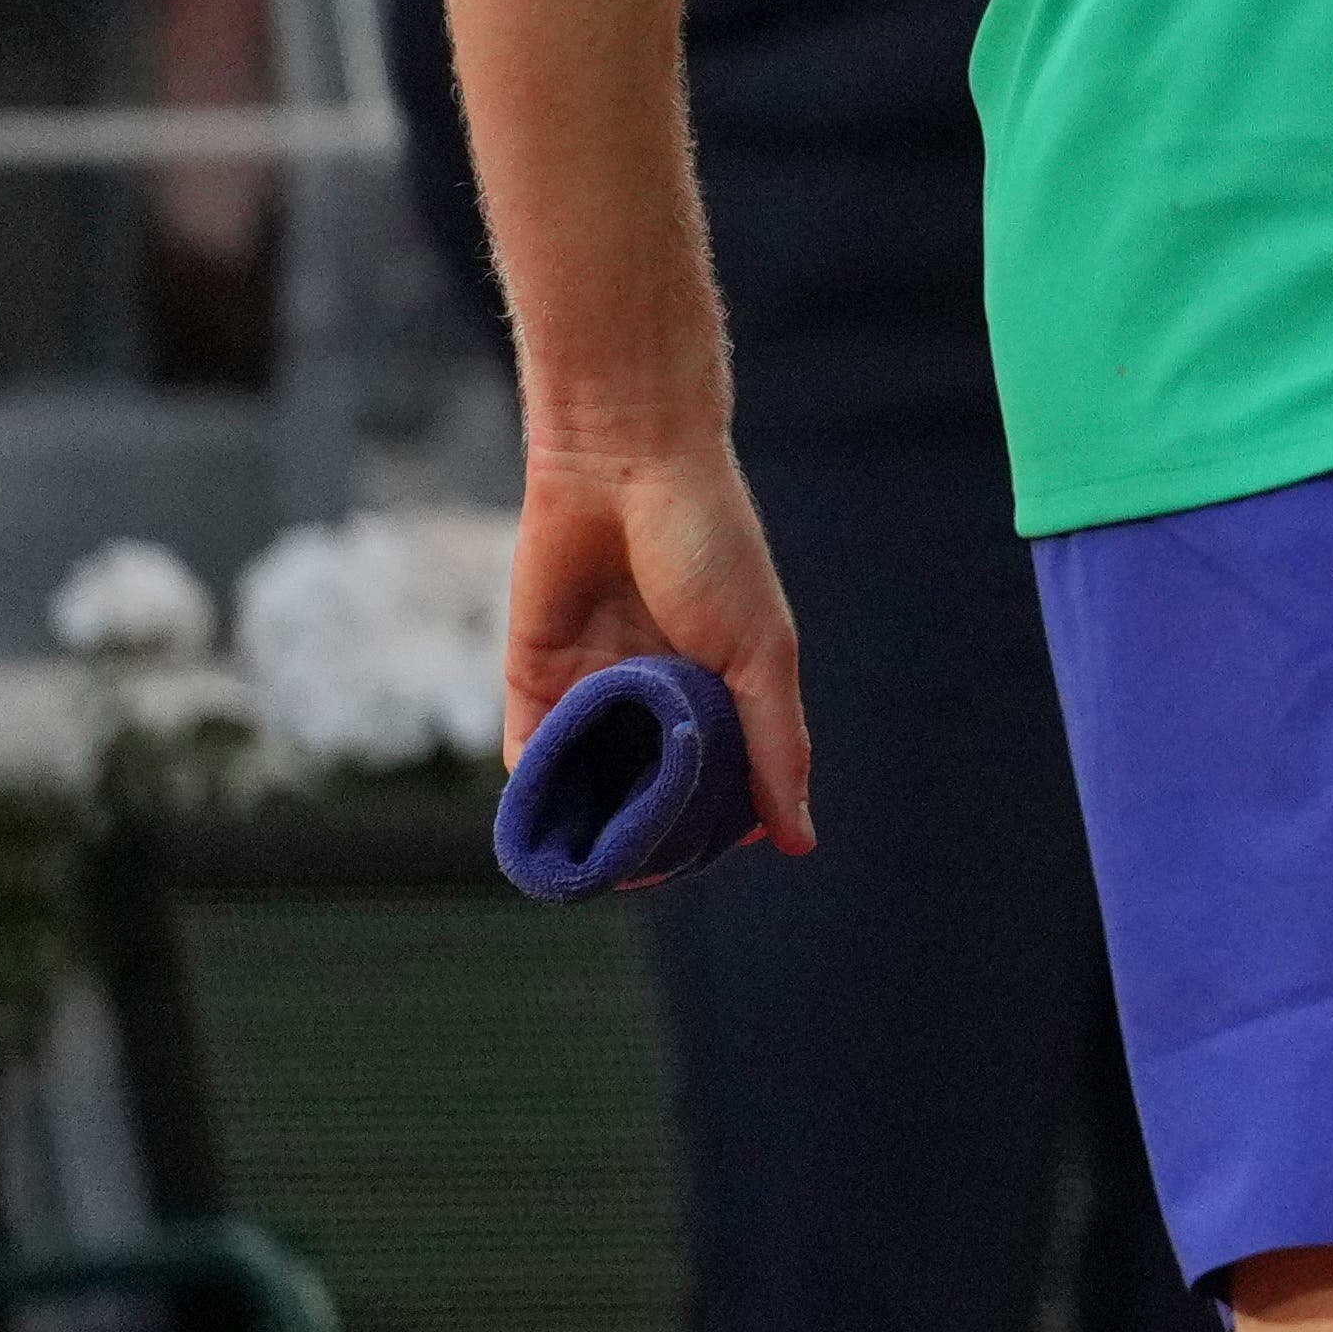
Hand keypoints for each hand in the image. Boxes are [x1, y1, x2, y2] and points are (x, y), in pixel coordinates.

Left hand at [502, 434, 818, 855]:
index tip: (709, 860)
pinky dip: (539, 790)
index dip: (717, 830)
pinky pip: (533, 757)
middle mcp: (659, 700)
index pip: (723, 787)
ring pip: (591, 785)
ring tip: (595, 856)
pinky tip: (549, 816)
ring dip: (591, 820)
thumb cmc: (711, 546)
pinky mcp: (534, 682)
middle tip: (647, 865)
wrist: (621, 466)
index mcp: (724, 692)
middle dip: (650, 834)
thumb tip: (799, 843)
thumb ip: (776, 745)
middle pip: (652, 795)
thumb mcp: (761, 649)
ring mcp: (596, 692)